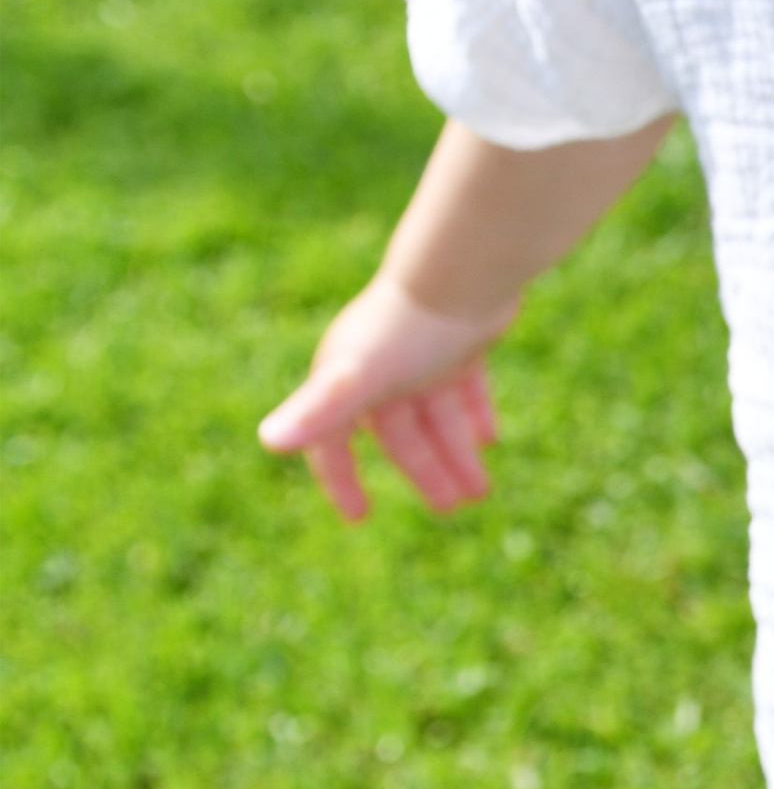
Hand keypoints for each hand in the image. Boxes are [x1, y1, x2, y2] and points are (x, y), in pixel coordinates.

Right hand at [258, 270, 514, 523]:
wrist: (460, 271)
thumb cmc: (405, 327)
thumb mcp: (358, 376)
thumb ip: (319, 409)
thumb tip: (269, 441)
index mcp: (348, 380)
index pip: (334, 442)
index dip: (341, 480)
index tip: (360, 516)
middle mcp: (380, 368)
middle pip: (400, 435)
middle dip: (425, 471)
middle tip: (452, 507)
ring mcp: (422, 354)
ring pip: (437, 416)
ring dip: (456, 453)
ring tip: (480, 492)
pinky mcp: (460, 339)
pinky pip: (465, 387)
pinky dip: (474, 413)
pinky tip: (490, 440)